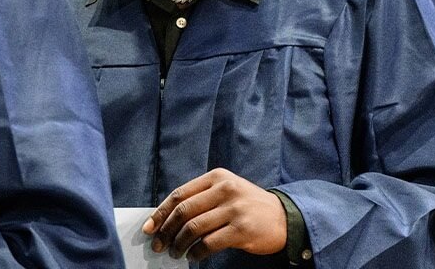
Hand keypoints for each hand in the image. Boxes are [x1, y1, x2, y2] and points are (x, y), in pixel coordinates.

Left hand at [142, 168, 286, 261]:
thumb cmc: (248, 206)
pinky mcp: (241, 229)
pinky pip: (209, 243)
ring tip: (175, 252)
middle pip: (184, 211)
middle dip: (166, 230)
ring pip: (194, 228)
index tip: (149, 227)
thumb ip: (201, 199)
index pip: (180, 194)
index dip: (161, 212)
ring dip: (179, 243)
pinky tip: (193, 257)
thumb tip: (167, 219)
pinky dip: (196, 252)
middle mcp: (225, 189)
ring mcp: (234, 209)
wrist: (285, 218)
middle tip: (158, 244)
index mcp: (217, 177)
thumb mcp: (226, 191)